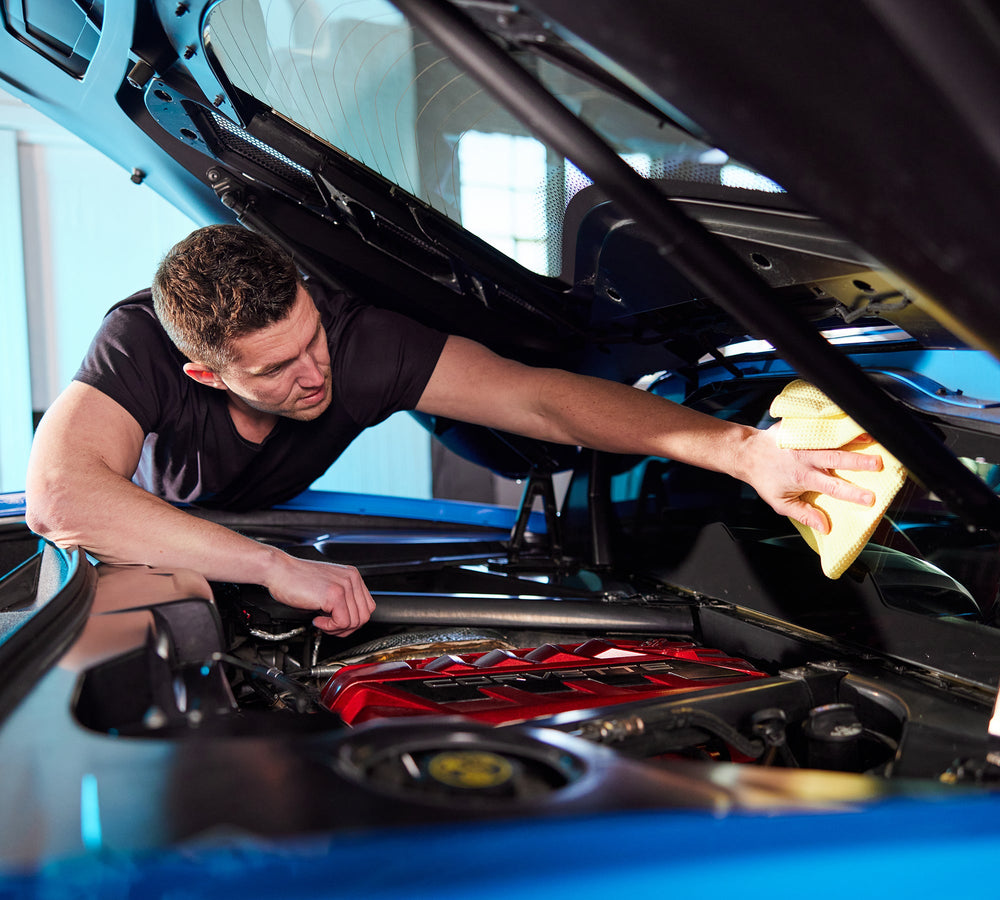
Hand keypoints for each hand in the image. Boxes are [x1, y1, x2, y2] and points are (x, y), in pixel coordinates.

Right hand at [266, 553, 374, 634]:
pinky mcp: (334, 595)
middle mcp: (351, 579)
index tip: (338, 622)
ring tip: (322, 622)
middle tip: (329, 627)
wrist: (278, 570)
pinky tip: (317, 620)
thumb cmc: (296, 578)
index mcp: (352, 576)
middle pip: (364, 616)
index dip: (353, 620)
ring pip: (355, 621)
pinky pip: (342, 622)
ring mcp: (344, 586)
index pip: (367, 606)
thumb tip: (348, 620)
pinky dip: (329, 628)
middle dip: (347, 628)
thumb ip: (342, 599)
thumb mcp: (327, 586)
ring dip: (337, 629)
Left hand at [739, 424, 882, 533]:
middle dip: (859, 461)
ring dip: (852, 437)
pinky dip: (837, 423)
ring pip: (832, 439)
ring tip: (872, 436)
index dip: (852, 493)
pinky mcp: (799, 428)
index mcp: (803, 477)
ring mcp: (803, 441)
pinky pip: (820, 425)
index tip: (871, 499)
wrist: (747, 452)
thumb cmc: (765, 479)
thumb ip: (803, 514)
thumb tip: (825, 528)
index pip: (832, 487)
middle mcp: (805, 458)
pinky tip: (853, 420)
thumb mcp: (780, 502)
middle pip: (837, 459)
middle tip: (879, 463)